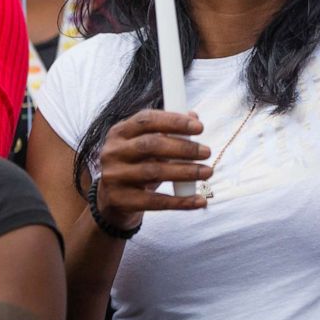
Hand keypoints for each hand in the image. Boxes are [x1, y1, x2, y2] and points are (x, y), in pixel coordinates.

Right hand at [97, 109, 211, 230]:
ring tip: (207, 172)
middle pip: (150, 145)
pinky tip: (200, 200)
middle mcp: (113, 152)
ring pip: (154, 172)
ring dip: (186, 172)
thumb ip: (168, 130)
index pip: (146, 120)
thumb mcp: (146, 144)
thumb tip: (194, 117)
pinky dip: (181, 201)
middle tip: (207, 151)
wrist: (112, 199)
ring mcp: (114, 177)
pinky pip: (156, 202)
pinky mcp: (121, 201)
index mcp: (119, 132)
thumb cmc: (136, 164)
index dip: (174, 121)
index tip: (200, 128)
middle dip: (183, 148)